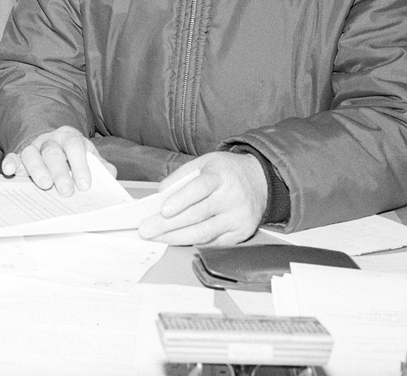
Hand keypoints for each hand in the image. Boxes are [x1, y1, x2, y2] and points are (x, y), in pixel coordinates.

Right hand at [1, 126, 116, 196]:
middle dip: (60, 172)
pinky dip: (10, 162)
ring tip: (44, 184)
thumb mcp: (88, 157)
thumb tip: (111, 172)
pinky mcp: (20, 156)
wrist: (53, 143)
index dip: (80, 165)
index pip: (75, 146)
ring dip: (37, 169)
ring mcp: (34, 147)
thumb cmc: (72, 155)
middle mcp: (50, 141)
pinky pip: (13, 156)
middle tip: (66, 191)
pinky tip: (9, 171)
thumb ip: (99, 165)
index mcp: (69, 138)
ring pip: (32, 154)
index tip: (85, 185)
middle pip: (53, 152)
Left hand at [138, 151, 266, 244]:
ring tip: (157, 238)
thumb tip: (160, 195)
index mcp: (221, 175)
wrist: (260, 181)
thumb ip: (181, 176)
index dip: (180, 200)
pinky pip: (213, 242)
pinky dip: (193, 242)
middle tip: (146, 230)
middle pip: (197, 215)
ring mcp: (238, 218)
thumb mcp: (204, 162)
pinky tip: (177, 240)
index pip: (199, 188)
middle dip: (168, 225)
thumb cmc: (226, 171)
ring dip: (177, 238)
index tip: (162, 210)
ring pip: (204, 233)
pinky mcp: (242, 234)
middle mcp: (232, 197)